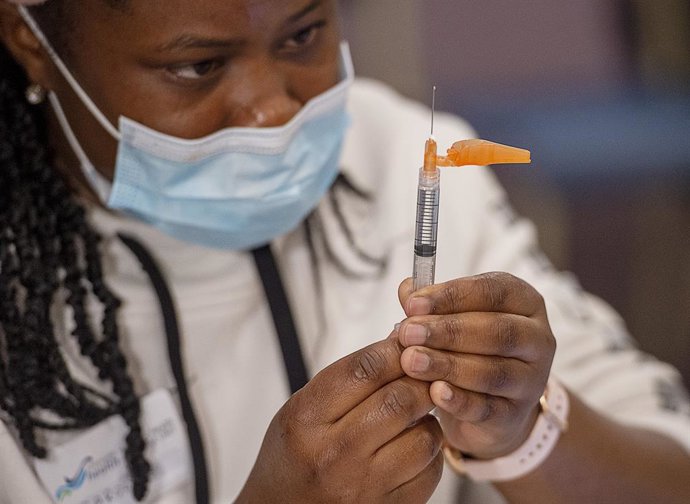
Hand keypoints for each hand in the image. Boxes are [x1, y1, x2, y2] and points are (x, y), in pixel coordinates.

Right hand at [237, 338, 443, 502]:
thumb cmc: (292, 457)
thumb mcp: (302, 409)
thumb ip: (347, 378)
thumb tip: (400, 341)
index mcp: (306, 419)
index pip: (365, 369)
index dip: (395, 350)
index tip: (407, 343)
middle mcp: (334, 455)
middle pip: (399, 400)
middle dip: (420, 380)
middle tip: (423, 374)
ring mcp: (362, 488)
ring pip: (424, 437)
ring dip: (428, 418)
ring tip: (416, 414)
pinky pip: (430, 472)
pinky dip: (431, 453)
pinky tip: (414, 446)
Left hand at [396, 272, 555, 458]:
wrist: (489, 407)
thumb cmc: (469, 348)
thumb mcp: (454, 318)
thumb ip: (432, 305)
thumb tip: (407, 289)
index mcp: (524, 302)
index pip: (492, 291)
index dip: (451, 296)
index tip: (412, 304)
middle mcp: (537, 339)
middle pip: (497, 331)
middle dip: (448, 331)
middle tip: (408, 333)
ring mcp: (531, 380)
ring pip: (493, 372)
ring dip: (448, 365)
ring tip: (411, 361)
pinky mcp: (516, 415)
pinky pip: (488, 408)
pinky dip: (459, 400)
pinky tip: (435, 392)